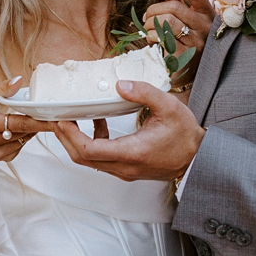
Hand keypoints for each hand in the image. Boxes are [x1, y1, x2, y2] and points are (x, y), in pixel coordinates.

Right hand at [0, 77, 48, 162]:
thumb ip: (2, 87)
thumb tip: (18, 81)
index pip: (16, 123)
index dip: (37, 121)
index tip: (53, 119)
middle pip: (20, 133)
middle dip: (36, 124)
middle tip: (49, 116)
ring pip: (21, 142)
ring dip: (30, 131)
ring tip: (30, 120)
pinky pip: (17, 150)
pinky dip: (22, 140)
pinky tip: (19, 131)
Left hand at [54, 80, 203, 180]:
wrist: (198, 159)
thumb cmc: (186, 136)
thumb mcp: (169, 107)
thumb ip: (145, 93)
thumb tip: (120, 84)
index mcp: (131, 152)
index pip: (88, 150)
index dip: (70, 135)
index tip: (61, 118)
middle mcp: (123, 166)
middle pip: (82, 157)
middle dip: (65, 137)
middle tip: (57, 116)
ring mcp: (124, 170)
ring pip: (88, 160)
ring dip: (76, 140)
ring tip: (72, 117)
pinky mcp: (126, 169)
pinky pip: (100, 158)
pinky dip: (91, 142)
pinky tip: (98, 121)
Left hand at [142, 0, 214, 59]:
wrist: (188, 73)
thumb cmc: (185, 42)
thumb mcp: (185, 18)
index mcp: (207, 13)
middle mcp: (206, 26)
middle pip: (174, 6)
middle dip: (153, 10)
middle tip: (146, 18)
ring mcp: (197, 41)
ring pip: (166, 20)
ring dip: (149, 23)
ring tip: (148, 29)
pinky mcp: (185, 55)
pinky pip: (161, 37)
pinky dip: (151, 35)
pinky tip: (151, 40)